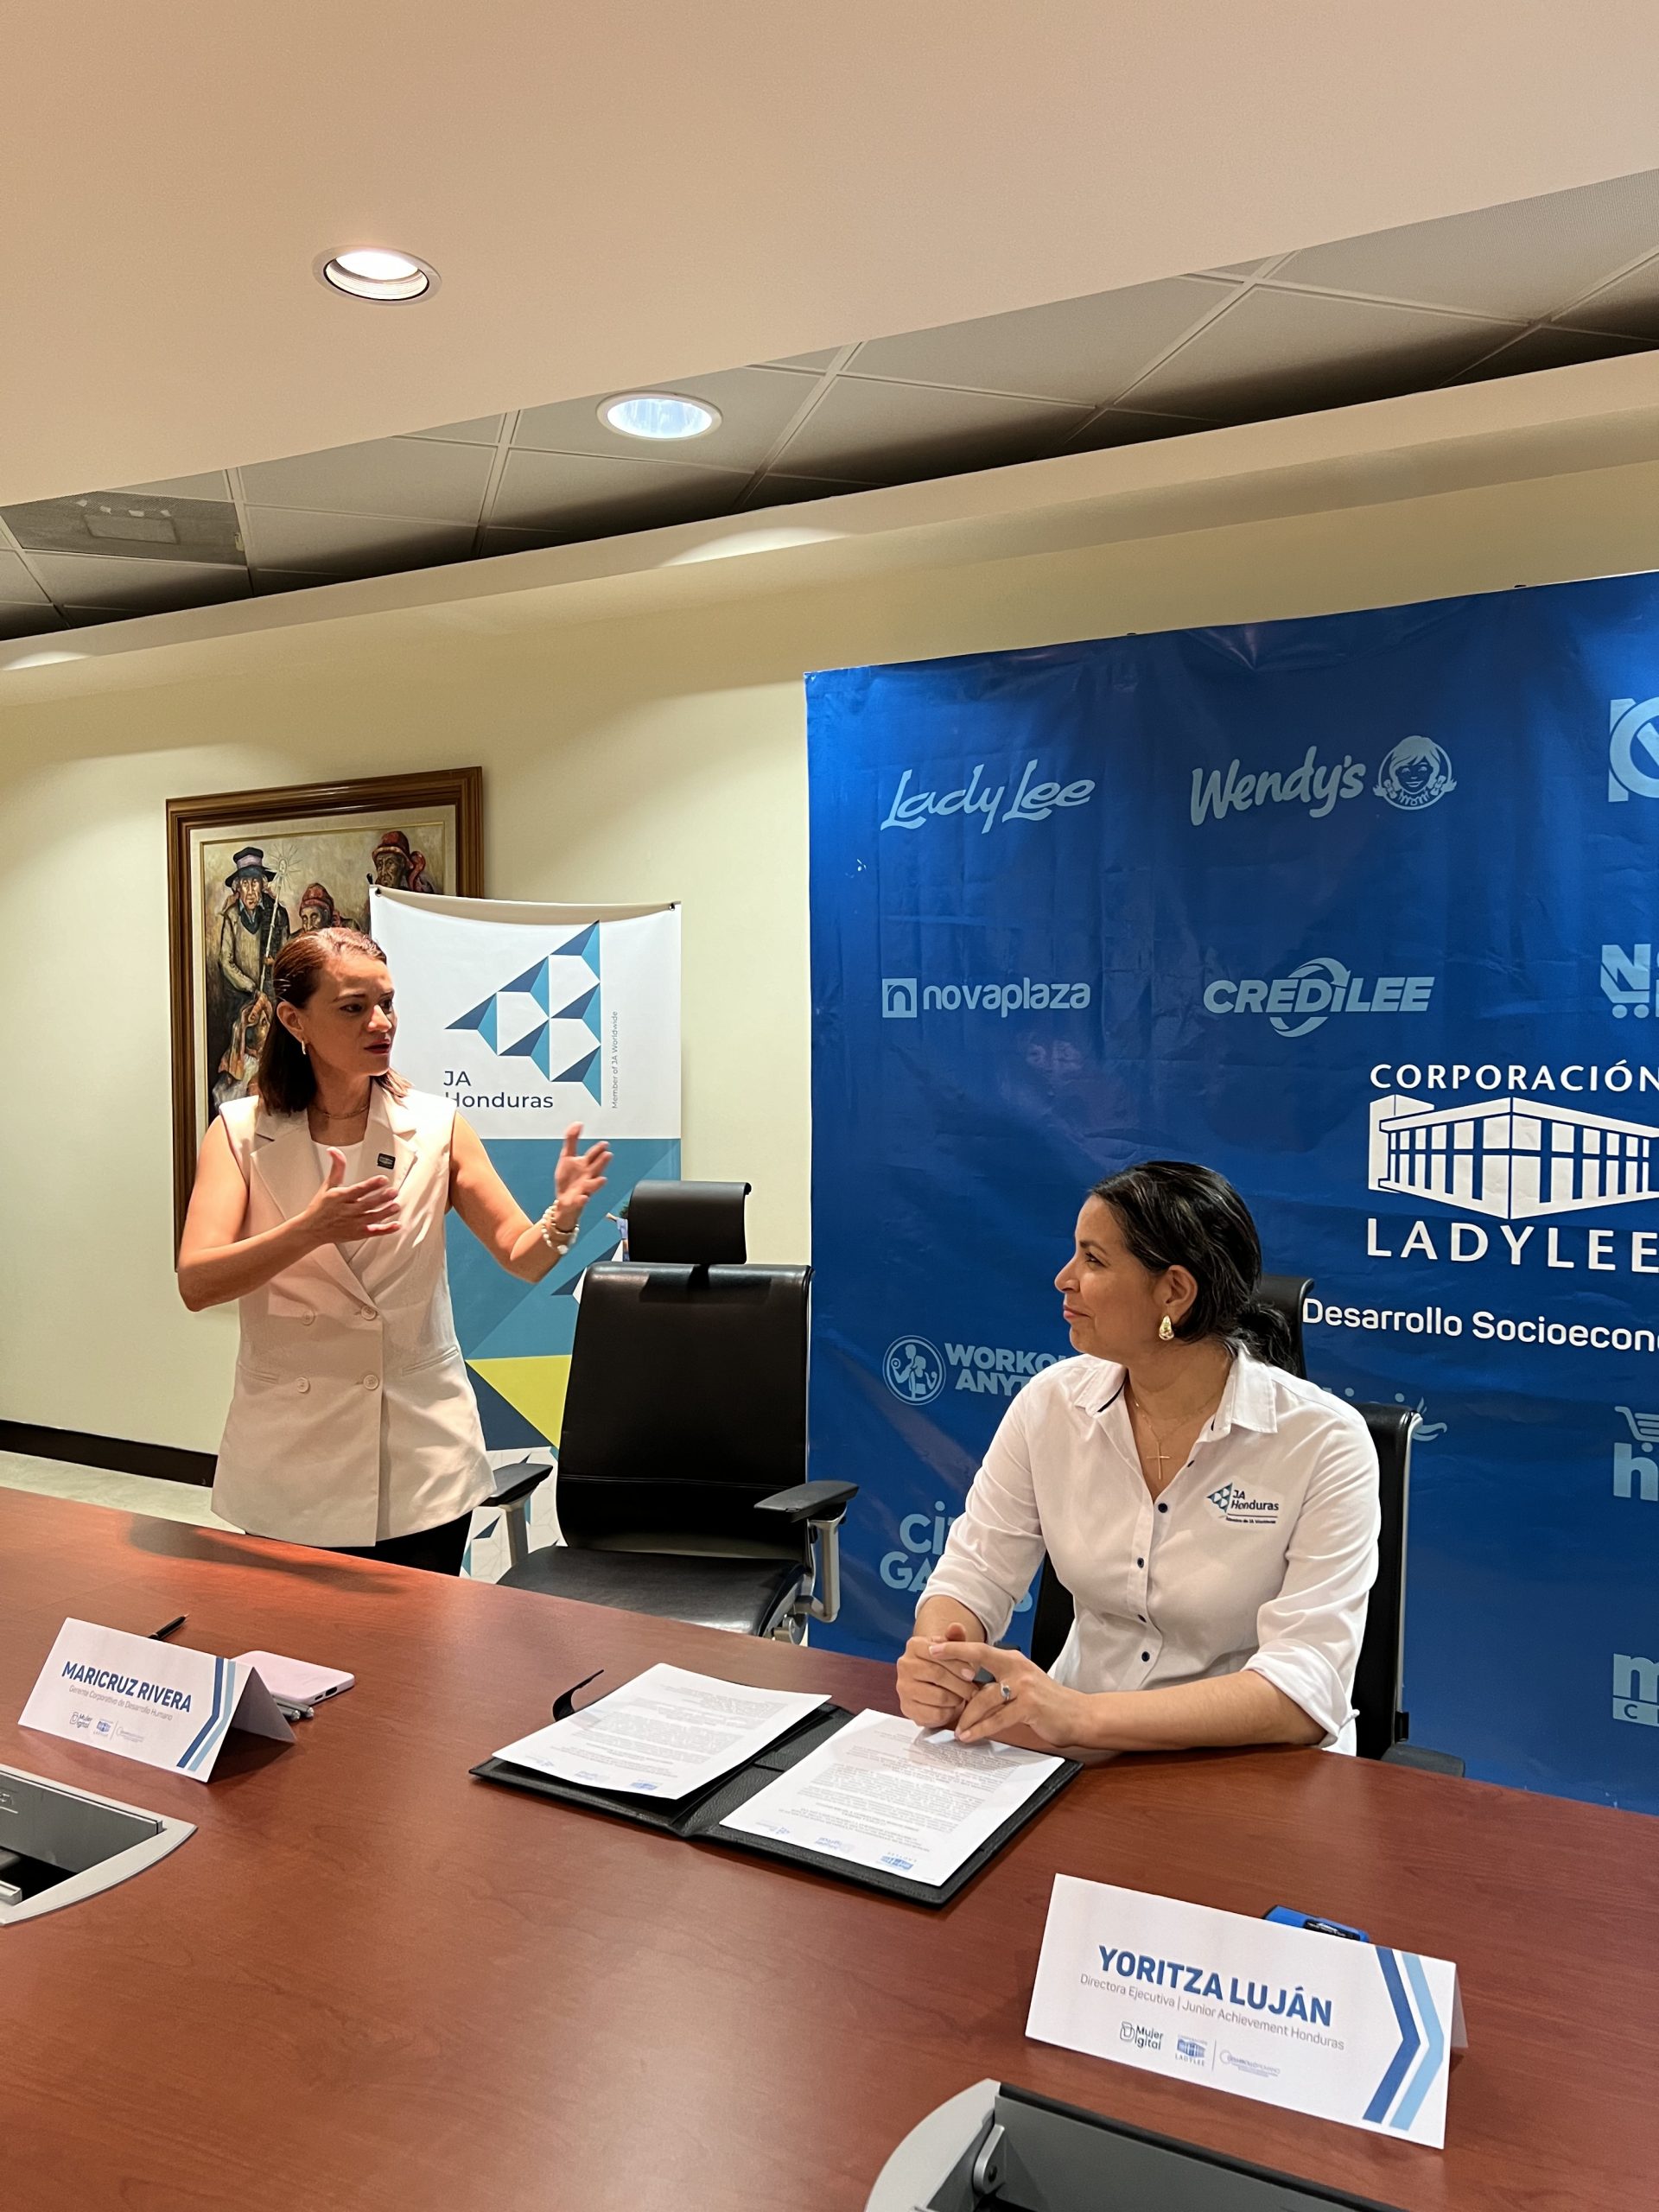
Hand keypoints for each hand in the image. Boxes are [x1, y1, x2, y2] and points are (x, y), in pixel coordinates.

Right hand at [302, 1149, 400, 1246]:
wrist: (312, 1229)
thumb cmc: (321, 1207)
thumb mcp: (328, 1185)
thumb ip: (337, 1168)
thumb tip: (334, 1151)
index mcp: (340, 1197)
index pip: (358, 1190)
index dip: (371, 1185)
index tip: (383, 1179)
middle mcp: (347, 1211)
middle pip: (367, 1204)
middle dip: (382, 1198)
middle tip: (393, 1192)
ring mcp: (353, 1224)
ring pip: (372, 1217)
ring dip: (385, 1212)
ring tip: (396, 1206)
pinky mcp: (357, 1233)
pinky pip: (373, 1232)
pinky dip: (385, 1230)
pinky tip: (396, 1225)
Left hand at [551, 1122, 610, 1228]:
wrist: (563, 1202)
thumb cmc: (568, 1179)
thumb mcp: (566, 1157)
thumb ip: (571, 1140)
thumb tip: (578, 1123)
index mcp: (584, 1166)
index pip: (593, 1156)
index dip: (598, 1150)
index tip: (604, 1144)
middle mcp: (587, 1177)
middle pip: (596, 1169)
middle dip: (601, 1163)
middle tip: (607, 1155)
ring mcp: (583, 1190)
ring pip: (592, 1186)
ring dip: (598, 1182)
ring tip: (602, 1179)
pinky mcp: (577, 1202)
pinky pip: (581, 1202)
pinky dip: (582, 1200)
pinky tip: (583, 1198)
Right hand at [896, 1620, 974, 1729]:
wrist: (932, 1685)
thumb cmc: (945, 1665)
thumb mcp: (952, 1649)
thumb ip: (956, 1638)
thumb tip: (957, 1626)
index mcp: (914, 1645)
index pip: (937, 1654)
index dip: (957, 1665)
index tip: (972, 1673)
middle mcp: (904, 1665)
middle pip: (937, 1675)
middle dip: (960, 1684)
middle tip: (973, 1690)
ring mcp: (903, 1688)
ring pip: (938, 1696)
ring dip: (956, 1699)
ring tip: (962, 1697)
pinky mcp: (907, 1708)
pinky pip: (934, 1714)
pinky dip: (948, 1712)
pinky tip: (952, 1707)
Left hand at [928, 1639, 1085, 1747]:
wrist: (1078, 1715)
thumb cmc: (1046, 1702)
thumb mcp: (1021, 1685)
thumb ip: (998, 1682)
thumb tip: (968, 1688)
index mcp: (1013, 1660)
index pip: (980, 1649)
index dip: (956, 1647)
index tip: (934, 1646)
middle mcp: (1018, 1667)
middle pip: (981, 1658)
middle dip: (954, 1658)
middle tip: (931, 1661)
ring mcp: (1024, 1685)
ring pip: (985, 1697)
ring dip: (967, 1715)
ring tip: (957, 1729)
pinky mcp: (1030, 1706)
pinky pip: (999, 1718)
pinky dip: (981, 1729)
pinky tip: (971, 1735)